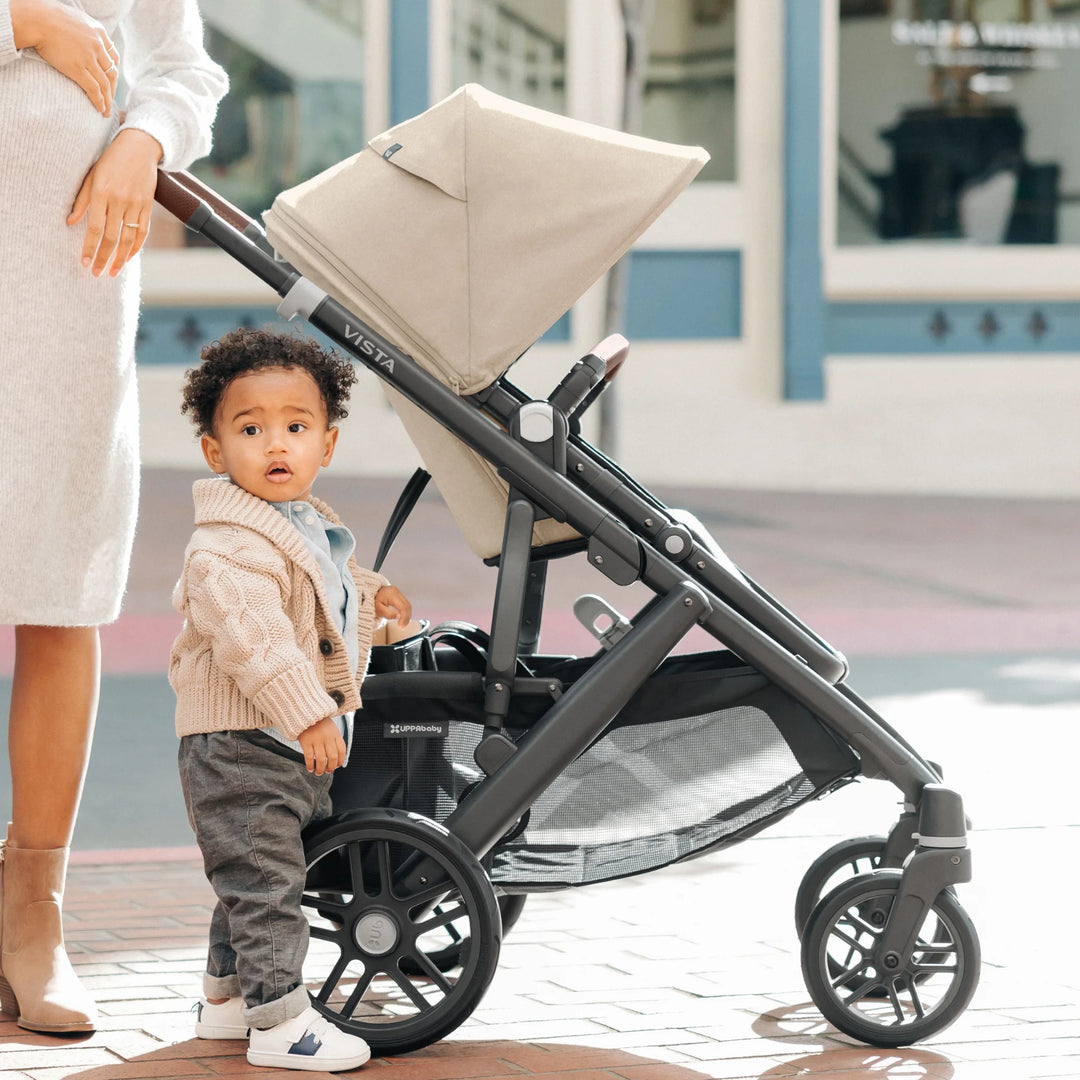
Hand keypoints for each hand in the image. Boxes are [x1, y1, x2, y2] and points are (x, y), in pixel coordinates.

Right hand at [9, 0, 118, 115]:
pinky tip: (100, 109)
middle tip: (110, 101)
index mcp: (99, 32)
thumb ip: (86, 32)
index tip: (111, 82)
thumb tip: (86, 40)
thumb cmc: (48, 17)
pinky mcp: (78, 68)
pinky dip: (99, 101)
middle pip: (112, 73)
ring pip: (105, 84)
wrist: (36, 19)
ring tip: (106, 111)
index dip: (114, 72)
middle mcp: (98, 45)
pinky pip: (94, 89)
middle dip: (113, 90)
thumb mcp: (76, 19)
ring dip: (108, 100)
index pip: (113, 57)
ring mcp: (89, 58)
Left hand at [67, 128, 162, 276]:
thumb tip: (71, 222)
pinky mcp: (148, 205)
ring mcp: (135, 204)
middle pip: (111, 237)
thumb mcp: (91, 175)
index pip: (93, 228)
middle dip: (103, 258)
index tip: (85, 264)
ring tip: (112, 272)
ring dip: (120, 258)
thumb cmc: (111, 160)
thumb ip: (82, 200)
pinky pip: (143, 232)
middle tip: (97, 273)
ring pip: (128, 239)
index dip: (89, 248)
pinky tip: (128, 258)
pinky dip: (136, 247)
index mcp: (101, 193)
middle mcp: (119, 200)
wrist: (140, 147)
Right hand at [297, 717, 346, 775]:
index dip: (340, 761)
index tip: (337, 766)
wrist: (306, 713)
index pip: (342, 751)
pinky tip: (310, 768)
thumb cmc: (319, 723)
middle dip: (331, 767)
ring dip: (320, 769)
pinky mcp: (306, 742)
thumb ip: (335, 740)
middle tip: (328, 771)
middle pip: (332, 757)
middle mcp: (327, 738)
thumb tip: (337, 757)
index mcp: (335, 734)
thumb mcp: (332, 728)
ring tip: (319, 772)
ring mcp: (317, 740)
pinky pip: (309, 757)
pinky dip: (310, 765)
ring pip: (321, 760)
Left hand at [374, 585, 412, 627]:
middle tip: (402, 626)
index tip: (401, 626)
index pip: (403, 607)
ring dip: (407, 615)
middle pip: (407, 606)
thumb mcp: (377, 609)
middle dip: (406, 618)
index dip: (404, 618)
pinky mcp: (398, 595)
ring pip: (407, 605)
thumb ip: (388, 613)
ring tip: (402, 623)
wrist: (367, 594)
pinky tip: (402, 617)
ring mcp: (398, 592)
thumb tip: (399, 616)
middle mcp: (396, 591)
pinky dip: (405, 612)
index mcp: (391, 594)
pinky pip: (405, 604)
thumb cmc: (371, 601)